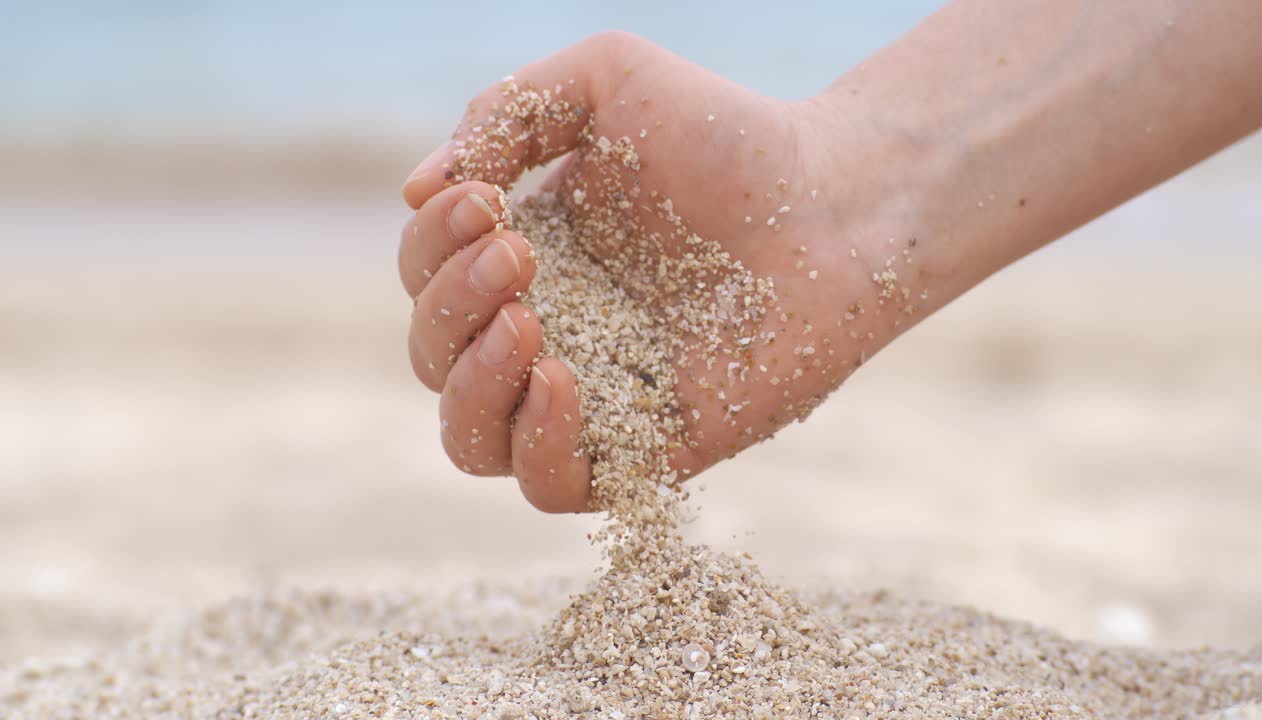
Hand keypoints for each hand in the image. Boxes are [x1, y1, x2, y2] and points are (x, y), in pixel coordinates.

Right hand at [397, 32, 924, 511]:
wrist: (836, 199)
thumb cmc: (726, 133)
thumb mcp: (604, 79)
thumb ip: (504, 114)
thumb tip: (416, 190)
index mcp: (522, 255)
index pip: (425, 274)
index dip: (432, 246)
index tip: (488, 202)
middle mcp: (544, 331)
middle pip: (433, 358)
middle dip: (453, 305)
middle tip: (520, 254)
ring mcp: (589, 398)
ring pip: (472, 439)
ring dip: (473, 384)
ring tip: (529, 323)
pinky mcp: (646, 452)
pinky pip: (552, 486)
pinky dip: (538, 443)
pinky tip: (564, 377)